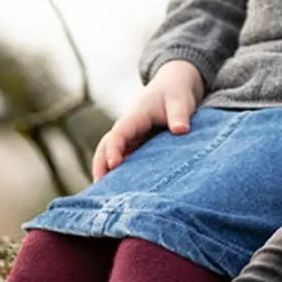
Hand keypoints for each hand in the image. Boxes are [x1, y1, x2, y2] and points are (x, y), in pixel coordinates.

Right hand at [93, 59, 204, 179]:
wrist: (174, 84)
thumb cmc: (176, 92)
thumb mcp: (180, 100)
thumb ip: (179, 114)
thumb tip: (181, 130)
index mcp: (136, 115)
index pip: (119, 132)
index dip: (114, 148)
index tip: (114, 164)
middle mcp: (127, 127)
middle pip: (106, 146)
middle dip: (100, 165)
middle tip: (100, 189)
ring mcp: (130, 137)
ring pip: (110, 154)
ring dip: (105, 171)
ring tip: (106, 197)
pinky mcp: (136, 144)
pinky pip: (123, 159)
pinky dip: (119, 172)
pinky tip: (122, 191)